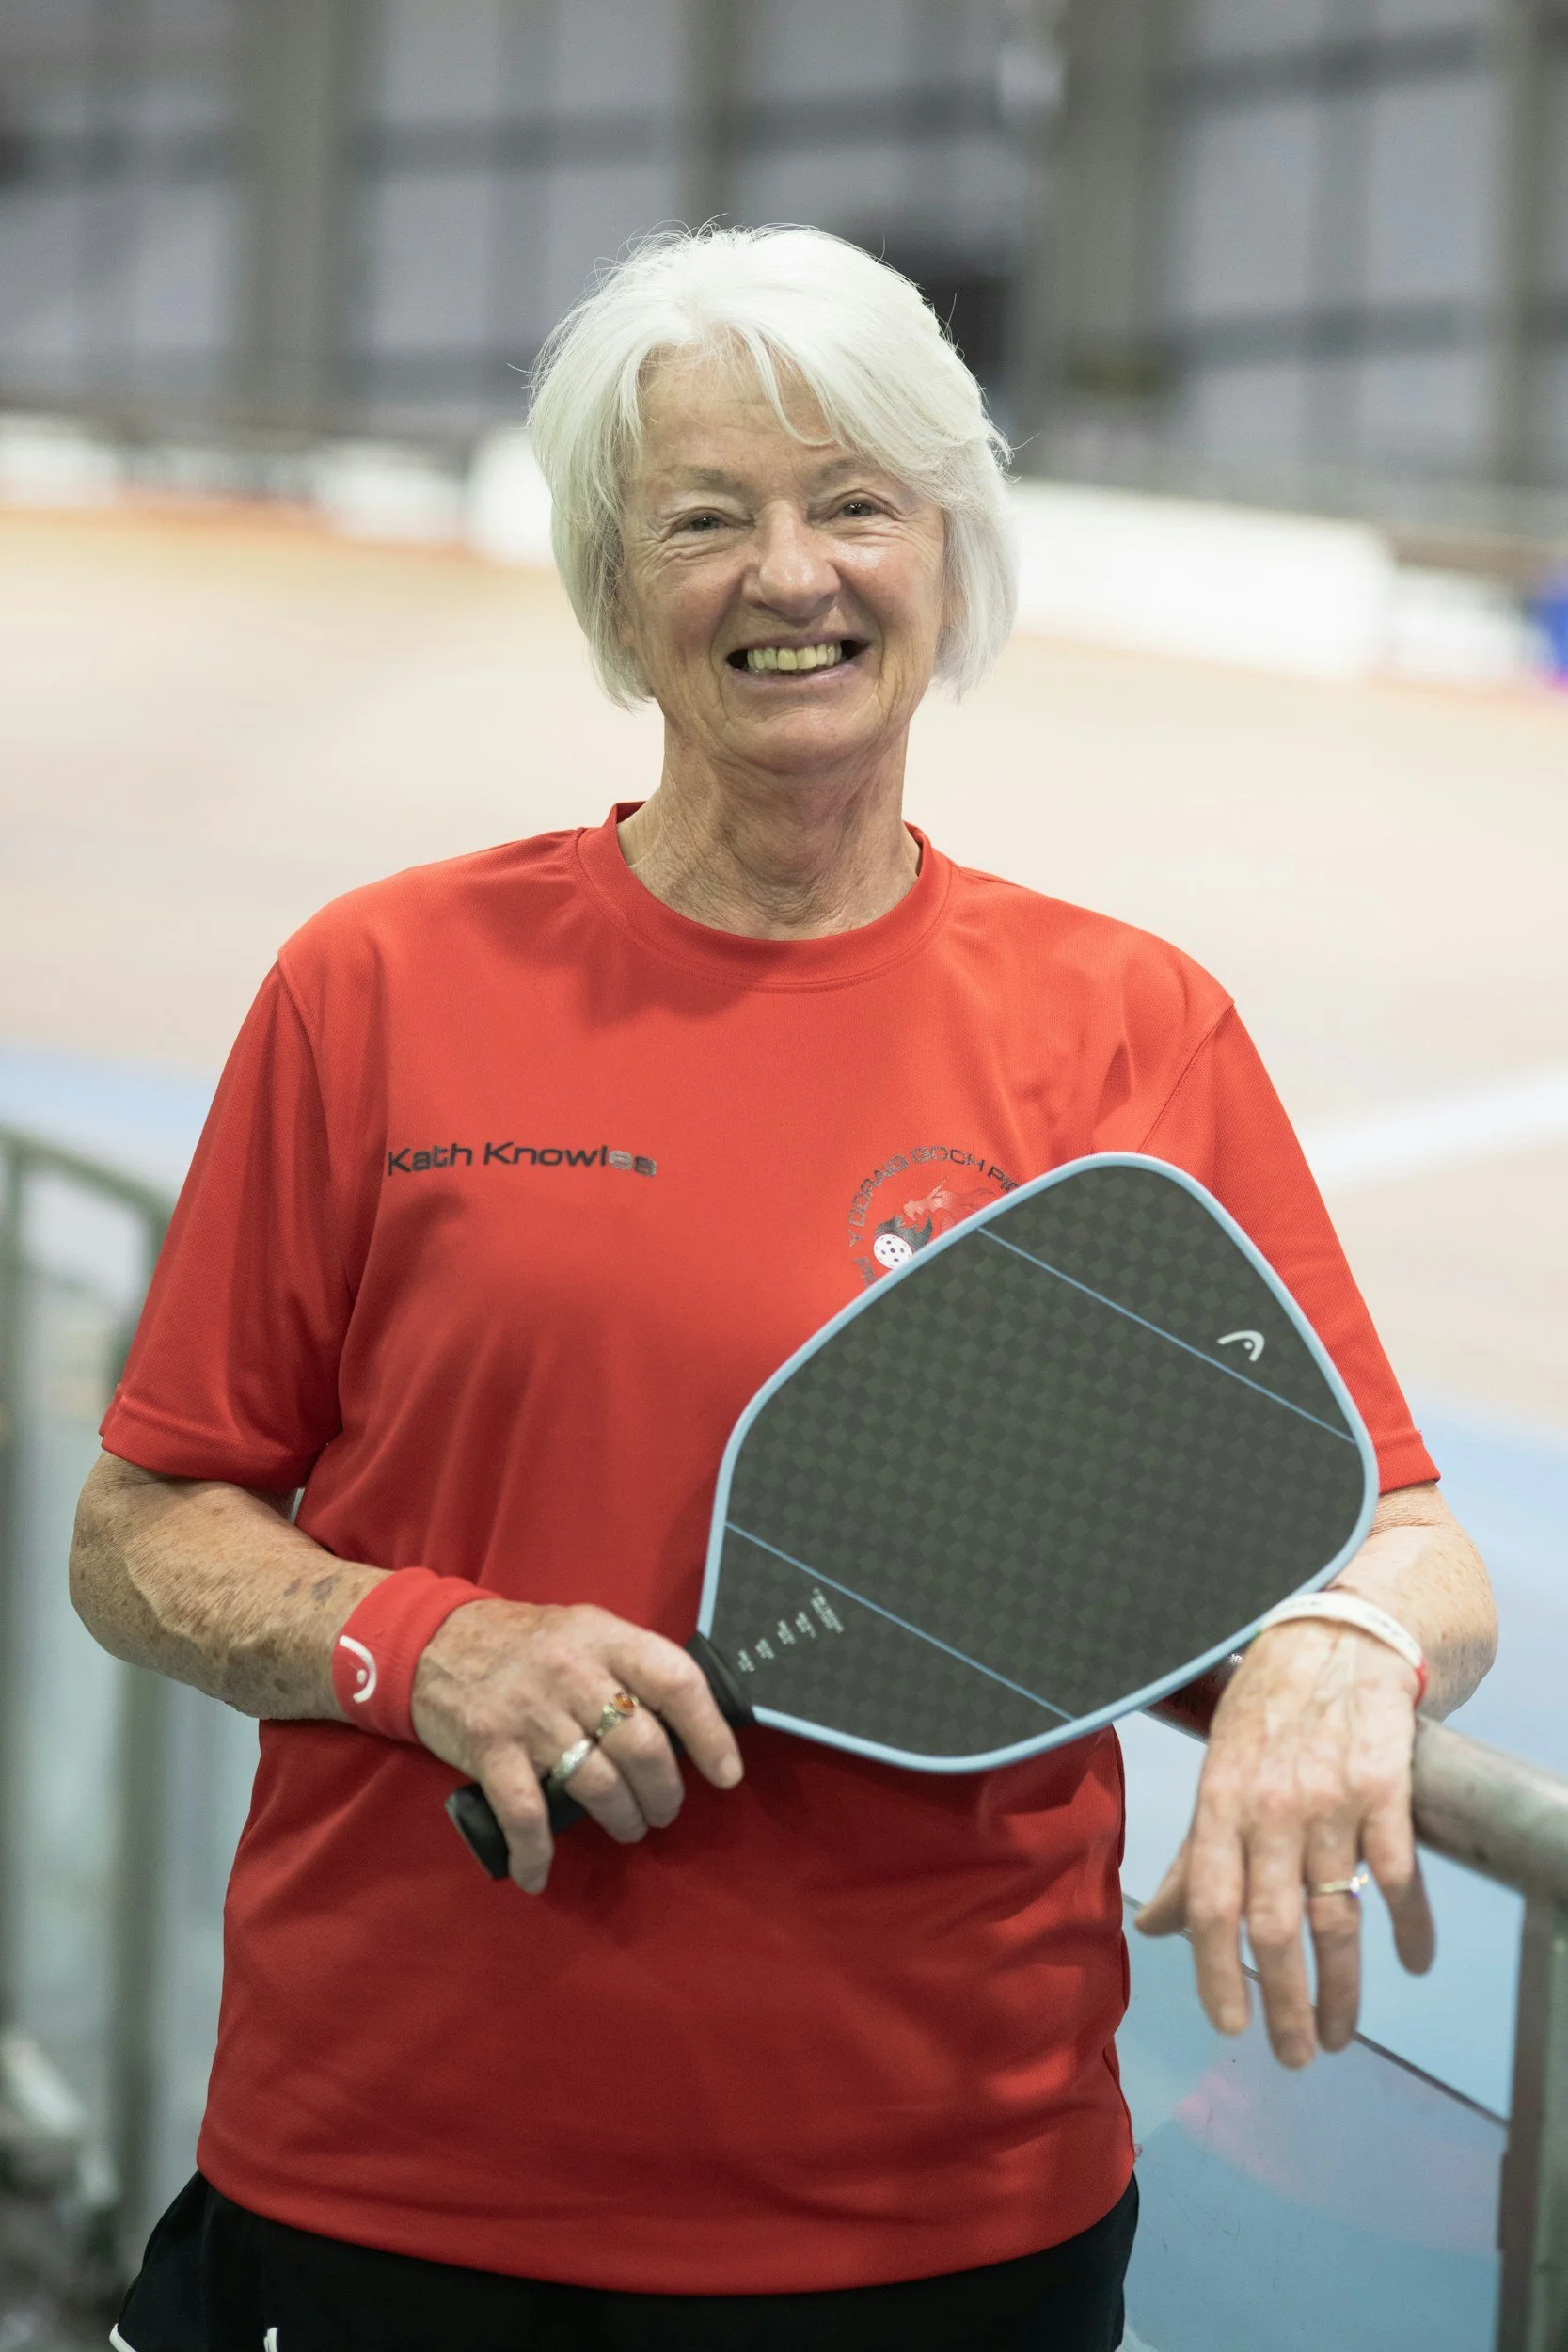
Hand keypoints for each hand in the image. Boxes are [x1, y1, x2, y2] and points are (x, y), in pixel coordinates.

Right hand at [411, 1598, 742, 1891]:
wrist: (432, 1640)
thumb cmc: (523, 1642)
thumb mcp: (584, 1630)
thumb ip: (628, 1667)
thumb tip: (686, 1725)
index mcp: (604, 1637)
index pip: (675, 1681)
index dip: (710, 1732)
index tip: (726, 1773)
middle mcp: (572, 1671)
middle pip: (641, 1744)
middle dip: (663, 1791)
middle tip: (663, 1810)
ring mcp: (530, 1712)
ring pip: (597, 1781)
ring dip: (621, 1818)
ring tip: (627, 1827)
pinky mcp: (490, 1748)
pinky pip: (525, 1812)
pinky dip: (536, 1852)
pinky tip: (539, 1874)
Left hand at [1134, 1620, 1433, 2065]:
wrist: (1338, 1640)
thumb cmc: (1266, 1711)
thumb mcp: (1216, 1772)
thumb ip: (1193, 1856)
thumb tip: (1155, 1927)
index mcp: (1221, 1804)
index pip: (1212, 1905)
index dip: (1218, 1972)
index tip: (1232, 2027)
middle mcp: (1272, 1808)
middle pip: (1276, 1926)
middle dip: (1285, 2003)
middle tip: (1295, 2055)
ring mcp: (1331, 1802)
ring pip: (1338, 1915)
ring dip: (1342, 1987)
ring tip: (1340, 2034)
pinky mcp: (1386, 1792)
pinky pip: (1399, 1876)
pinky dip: (1410, 1926)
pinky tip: (1412, 1961)